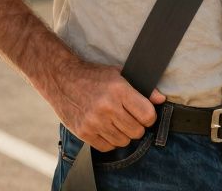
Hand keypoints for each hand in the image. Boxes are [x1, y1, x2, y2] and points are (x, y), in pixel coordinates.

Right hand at [39, 59, 165, 151]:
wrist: (61, 78)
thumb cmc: (92, 76)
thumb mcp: (118, 74)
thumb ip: (142, 88)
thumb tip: (161, 100)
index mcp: (118, 90)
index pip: (147, 115)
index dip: (149, 117)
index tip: (143, 114)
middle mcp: (107, 107)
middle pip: (137, 131)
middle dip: (136, 126)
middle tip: (128, 118)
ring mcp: (94, 121)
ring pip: (123, 141)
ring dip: (122, 134)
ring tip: (114, 122)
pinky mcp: (84, 132)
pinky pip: (107, 147)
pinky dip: (109, 140)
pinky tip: (104, 128)